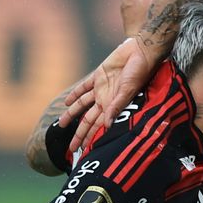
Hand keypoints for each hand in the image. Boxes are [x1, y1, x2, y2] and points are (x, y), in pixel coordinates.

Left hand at [60, 36, 156, 152]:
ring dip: (72, 114)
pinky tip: (66, 102)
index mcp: (112, 105)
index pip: (97, 126)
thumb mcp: (128, 90)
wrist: (140, 51)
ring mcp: (101, 88)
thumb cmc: (139, 72)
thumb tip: (108, 126)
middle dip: (80, 133)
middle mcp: (105, 99)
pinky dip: (75, 94)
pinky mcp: (98, 75)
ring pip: (82, 104)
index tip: (81, 150)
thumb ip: (116, 106)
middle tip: (71, 147)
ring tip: (62, 123)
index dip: (89, 137)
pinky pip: (84, 87)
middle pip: (88, 120)